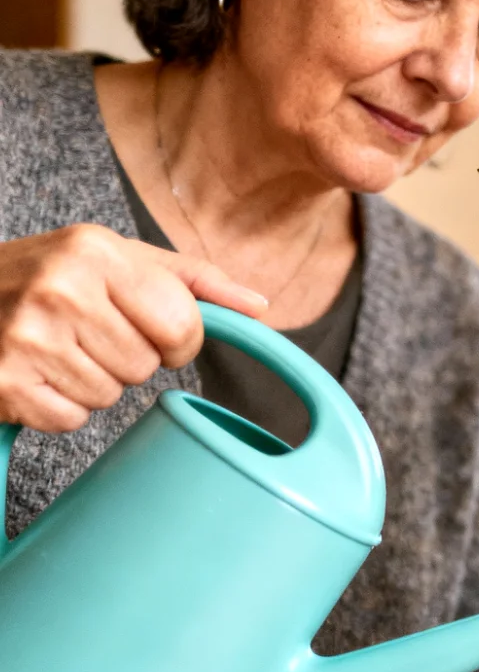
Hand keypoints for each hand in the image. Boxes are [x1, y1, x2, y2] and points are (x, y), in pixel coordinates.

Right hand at [0, 224, 266, 430]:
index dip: (180, 340)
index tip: (157, 333)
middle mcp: (59, 290)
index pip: (183, 324)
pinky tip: (37, 373)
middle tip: (87, 334)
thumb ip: (194, 280)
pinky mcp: (4, 382)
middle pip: (146, 365)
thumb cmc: (47, 275)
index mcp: (96, 252)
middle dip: (128, 358)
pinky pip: (71, 419)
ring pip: (111, 396)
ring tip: (58, 349)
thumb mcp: (117, 257)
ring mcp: (26, 337)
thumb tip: (261, 306)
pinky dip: (59, 406)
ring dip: (93, 381)